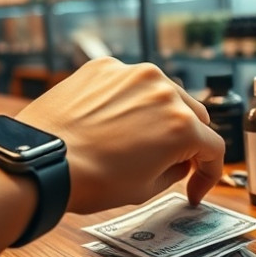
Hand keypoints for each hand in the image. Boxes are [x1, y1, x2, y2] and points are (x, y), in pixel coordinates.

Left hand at [15, 58, 224, 213]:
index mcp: (182, 127)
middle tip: (173, 162)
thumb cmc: (90, 180)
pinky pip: (128, 83)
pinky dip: (127, 101)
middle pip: (193, 116)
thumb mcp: (145, 190)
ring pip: (162, 93)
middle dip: (188, 141)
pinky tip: (110, 122)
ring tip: (138, 138)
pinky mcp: (104, 66)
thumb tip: (179, 161)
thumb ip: (174, 171)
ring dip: (159, 115)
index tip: (195, 188)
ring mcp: (132, 74)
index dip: (208, 174)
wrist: (42, 160)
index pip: (213, 149)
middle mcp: (164, 91)